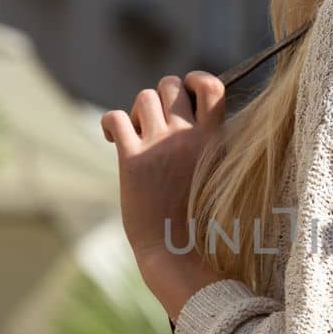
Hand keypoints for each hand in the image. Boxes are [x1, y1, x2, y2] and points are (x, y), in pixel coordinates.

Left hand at [101, 73, 225, 317]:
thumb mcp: (222, 178)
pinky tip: (112, 138)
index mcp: (216, 139)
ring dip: (140, 112)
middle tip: (159, 121)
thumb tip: (202, 125)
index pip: (211, 86)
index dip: (196, 80)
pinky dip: (110, 124)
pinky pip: (116, 118)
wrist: (180, 253)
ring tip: (139, 135)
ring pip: (144, 98)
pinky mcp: (132, 160)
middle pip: (170, 84)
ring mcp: (160, 145)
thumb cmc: (204, 224)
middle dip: (162, 96)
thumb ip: (214, 149)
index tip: (188, 92)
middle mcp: (189, 136)